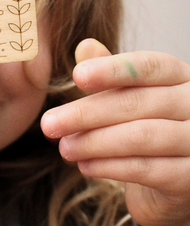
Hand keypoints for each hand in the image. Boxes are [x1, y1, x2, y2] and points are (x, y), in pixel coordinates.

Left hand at [41, 39, 189, 225]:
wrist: (173, 180)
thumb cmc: (146, 127)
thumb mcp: (126, 97)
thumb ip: (108, 74)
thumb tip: (85, 45)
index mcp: (180, 77)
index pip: (150, 66)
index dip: (113, 70)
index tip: (76, 77)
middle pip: (139, 103)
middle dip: (87, 113)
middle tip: (48, 124)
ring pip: (143, 136)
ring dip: (95, 143)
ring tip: (64, 148)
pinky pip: (150, 169)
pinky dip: (112, 168)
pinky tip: (85, 166)